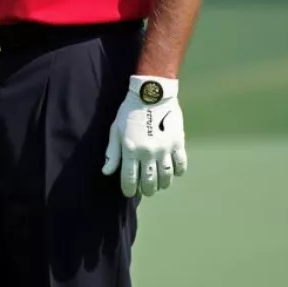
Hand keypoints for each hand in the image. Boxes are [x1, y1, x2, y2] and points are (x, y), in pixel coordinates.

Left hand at [102, 76, 186, 197]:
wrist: (151, 94)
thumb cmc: (129, 112)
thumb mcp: (115, 130)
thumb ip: (112, 152)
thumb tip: (106, 172)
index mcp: (130, 149)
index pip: (129, 178)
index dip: (128, 189)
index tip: (128, 193)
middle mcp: (148, 152)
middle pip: (149, 181)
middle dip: (146, 189)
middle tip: (145, 190)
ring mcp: (165, 149)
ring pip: (165, 176)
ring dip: (162, 184)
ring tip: (158, 185)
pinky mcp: (178, 143)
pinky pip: (180, 165)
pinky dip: (177, 172)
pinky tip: (173, 173)